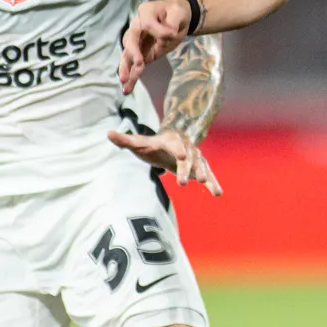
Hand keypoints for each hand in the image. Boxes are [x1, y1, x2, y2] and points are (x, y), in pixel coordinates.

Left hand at [108, 126, 222, 196]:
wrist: (172, 141)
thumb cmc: (153, 144)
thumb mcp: (139, 142)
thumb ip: (126, 140)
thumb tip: (108, 133)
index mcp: (171, 140)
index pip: (175, 145)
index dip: (178, 150)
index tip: (180, 157)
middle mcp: (186, 148)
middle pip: (188, 158)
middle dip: (187, 169)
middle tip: (184, 182)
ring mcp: (195, 157)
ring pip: (201, 166)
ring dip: (204, 175)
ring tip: (208, 186)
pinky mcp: (200, 167)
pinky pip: (208, 175)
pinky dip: (213, 183)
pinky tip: (218, 193)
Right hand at [119, 0, 190, 92]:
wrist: (177, 19)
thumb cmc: (176, 12)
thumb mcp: (179, 12)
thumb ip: (173, 21)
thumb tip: (170, 33)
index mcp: (145, 12)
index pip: (147, 23)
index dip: (159, 31)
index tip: (172, 34)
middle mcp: (136, 27)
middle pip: (130, 40)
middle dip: (134, 52)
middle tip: (139, 62)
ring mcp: (137, 42)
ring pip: (128, 55)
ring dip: (127, 69)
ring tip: (124, 82)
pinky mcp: (141, 54)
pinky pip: (134, 66)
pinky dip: (131, 76)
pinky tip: (127, 88)